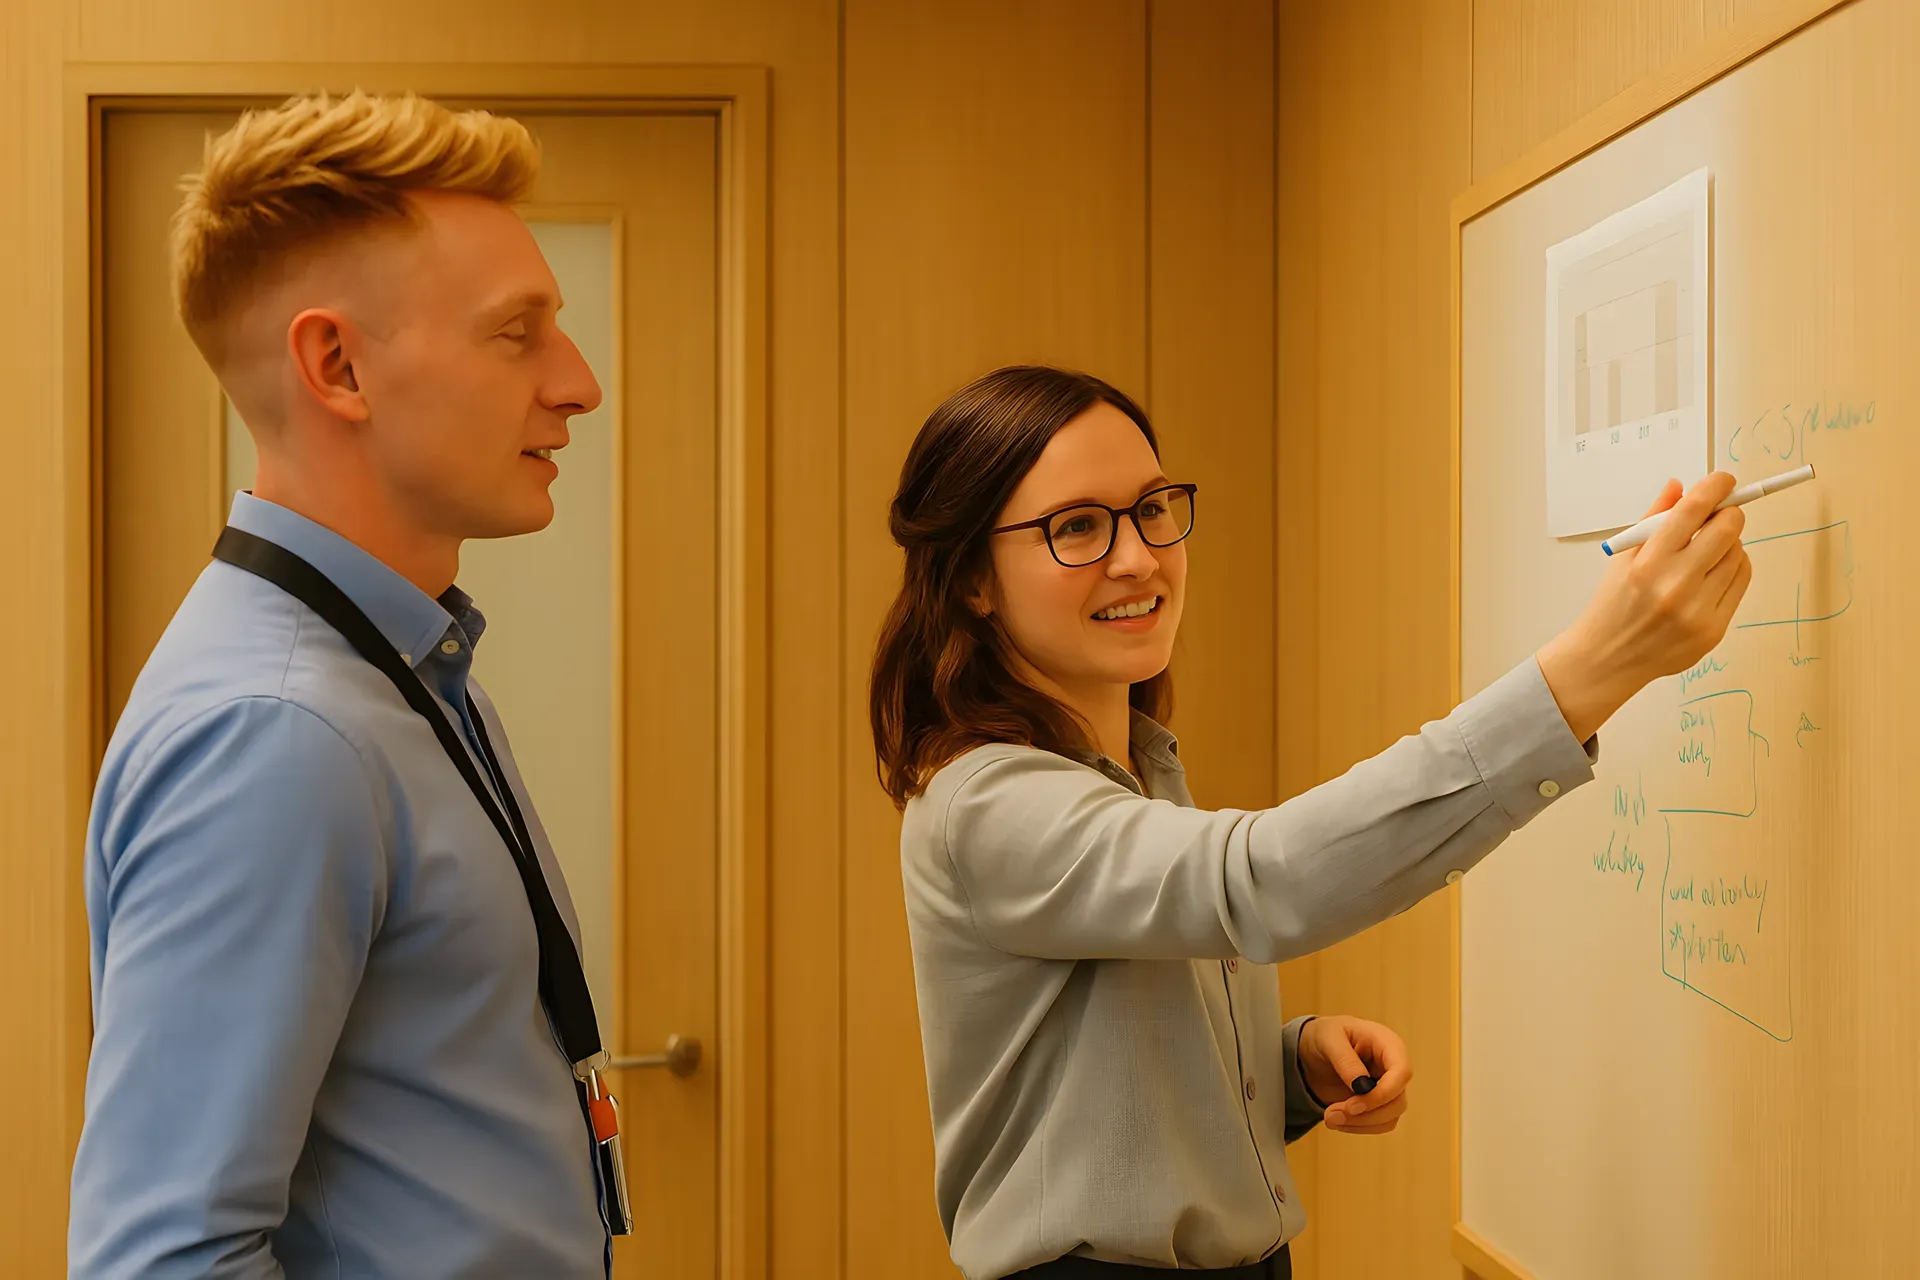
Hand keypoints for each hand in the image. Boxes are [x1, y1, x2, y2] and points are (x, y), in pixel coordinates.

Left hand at [1297, 1015, 1410, 1134]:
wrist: (1315, 1050)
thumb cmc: (1326, 1035)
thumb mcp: (1328, 1038)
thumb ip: (1344, 1058)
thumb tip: (1361, 1085)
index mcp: (1387, 1044)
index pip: (1402, 1072)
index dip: (1384, 1093)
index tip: (1353, 1105)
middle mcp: (1393, 1068)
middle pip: (1398, 1101)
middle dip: (1365, 1114)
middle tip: (1332, 1114)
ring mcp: (1388, 1088)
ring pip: (1390, 1117)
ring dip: (1360, 1124)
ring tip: (1329, 1118)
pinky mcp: (1379, 1104)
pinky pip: (1379, 1124)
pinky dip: (1358, 1127)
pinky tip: (1338, 1121)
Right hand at [1536, 473, 1753, 740]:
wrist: (1607, 658)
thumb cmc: (1613, 604)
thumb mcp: (1623, 557)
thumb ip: (1653, 519)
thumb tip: (1680, 487)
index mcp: (1648, 563)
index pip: (1693, 510)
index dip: (1715, 487)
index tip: (1724, 480)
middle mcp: (1675, 585)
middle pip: (1727, 530)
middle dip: (1729, 514)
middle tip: (1721, 514)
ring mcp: (1698, 610)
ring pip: (1739, 555)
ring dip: (1730, 544)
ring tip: (1707, 552)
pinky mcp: (1714, 629)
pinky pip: (1741, 582)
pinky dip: (1734, 568)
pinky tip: (1714, 571)